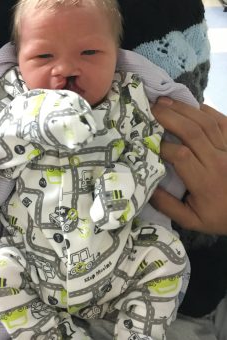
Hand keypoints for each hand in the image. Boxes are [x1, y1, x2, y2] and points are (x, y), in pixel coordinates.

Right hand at [150, 98, 226, 234]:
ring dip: (184, 109)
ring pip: (206, 123)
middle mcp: (218, 162)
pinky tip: (190, 105)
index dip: (162, 146)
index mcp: (205, 183)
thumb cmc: (218, 216)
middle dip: (170, 117)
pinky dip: (205, 110)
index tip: (147, 142)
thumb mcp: (191, 220)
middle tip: (151, 108)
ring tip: (165, 101)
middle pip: (193, 133)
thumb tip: (145, 185)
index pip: (181, 156)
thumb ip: (167, 206)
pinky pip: (222, 121)